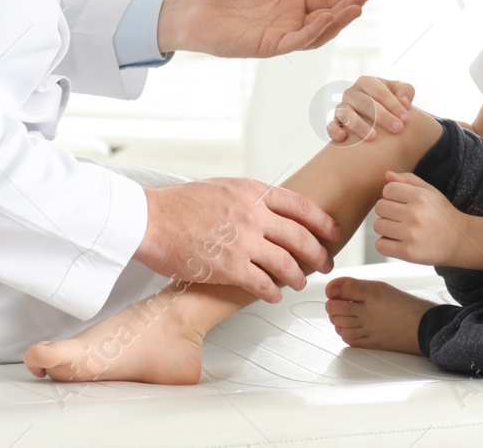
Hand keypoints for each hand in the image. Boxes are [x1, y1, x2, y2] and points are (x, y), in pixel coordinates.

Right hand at [134, 177, 341, 302]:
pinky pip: (264, 285)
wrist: (151, 220)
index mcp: (253, 192)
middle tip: (325, 264)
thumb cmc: (180, 204)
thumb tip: (271, 208)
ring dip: (297, 277)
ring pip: (287, 264)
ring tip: (298, 282)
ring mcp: (244, 242)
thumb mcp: (222, 187)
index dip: (322, 222)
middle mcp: (254, 215)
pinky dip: (273, 292)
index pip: (301, 206)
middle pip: (302, 238)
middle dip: (319, 255)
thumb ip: (250, 197)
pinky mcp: (230, 268)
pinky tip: (273, 295)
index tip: (332, 233)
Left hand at [157, 0, 372, 56]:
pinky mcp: (267, 47)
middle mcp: (289, 20)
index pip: (326, 0)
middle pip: (329, 17)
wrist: (190, 7)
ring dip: (338, 21)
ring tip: (355, 7)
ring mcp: (280, 35)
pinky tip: (325, 17)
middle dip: (350, 7)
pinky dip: (313, 32)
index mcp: (289, 2)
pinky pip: (296, 41)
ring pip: (318, 33)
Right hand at [327, 76, 415, 143]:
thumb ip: (405, 90)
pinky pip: (331, 126)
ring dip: (359, 125)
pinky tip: (343, 138)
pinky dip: (335, 131)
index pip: (380, 91)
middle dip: (382, 116)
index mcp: (367, 82)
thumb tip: (404, 102)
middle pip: (365, 103)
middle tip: (397, 129)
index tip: (406, 119)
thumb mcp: (398, 91)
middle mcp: (351, 93)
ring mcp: (342, 107)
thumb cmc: (388, 102)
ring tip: (373, 137)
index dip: (393, 104)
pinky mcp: (335, 122)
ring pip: (346, 114)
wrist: (375, 116)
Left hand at [372, 170, 470, 265]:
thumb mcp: (431, 192)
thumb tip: (387, 174)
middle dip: (387, 211)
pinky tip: (397, 242)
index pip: (387, 190)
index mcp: (419, 197)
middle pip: (380, 207)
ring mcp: (410, 234)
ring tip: (400, 230)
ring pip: (378, 226)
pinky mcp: (408, 252)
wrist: (460, 241)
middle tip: (400, 217)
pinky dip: (386, 244)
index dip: (391, 196)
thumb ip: (409, 180)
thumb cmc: (442, 215)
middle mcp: (414, 214)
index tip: (401, 203)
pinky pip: (380, 245)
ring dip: (386, 228)